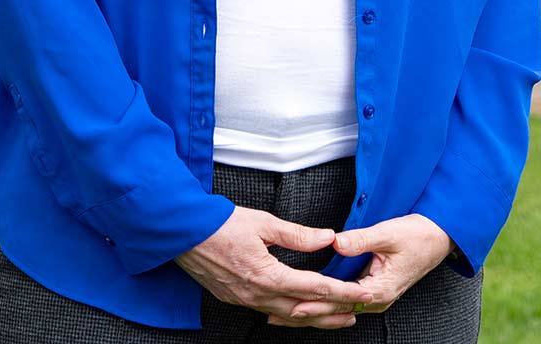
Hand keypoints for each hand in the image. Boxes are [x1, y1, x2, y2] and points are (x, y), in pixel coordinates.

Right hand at [174, 206, 373, 328]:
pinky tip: (298, 312)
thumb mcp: (262, 222)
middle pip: (304, 310)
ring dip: (313, 318)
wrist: (180, 231)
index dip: (341, 292)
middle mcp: (256, 294)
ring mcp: (244, 299)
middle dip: (333, 313)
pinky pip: (268, 312)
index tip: (360, 294)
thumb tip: (326, 238)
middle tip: (356, 312)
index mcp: (266, 274)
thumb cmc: (217, 224)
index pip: (314, 288)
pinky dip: (289, 314)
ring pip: (287, 316)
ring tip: (335, 318)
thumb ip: (297, 234)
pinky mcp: (234, 298)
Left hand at [270, 214, 451, 326]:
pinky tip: (307, 303)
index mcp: (380, 288)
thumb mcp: (388, 233)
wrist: (438, 238)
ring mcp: (374, 296)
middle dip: (309, 313)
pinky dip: (325, 303)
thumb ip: (361, 240)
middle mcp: (376, 298)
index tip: (295, 304)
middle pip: (337, 310)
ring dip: (314, 311)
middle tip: (278, 316)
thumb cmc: (416, 236)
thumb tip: (335, 242)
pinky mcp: (370, 289)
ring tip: (283, 316)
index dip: (318, 302)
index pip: (342, 300)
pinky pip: (344, 300)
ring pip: (338, 308)